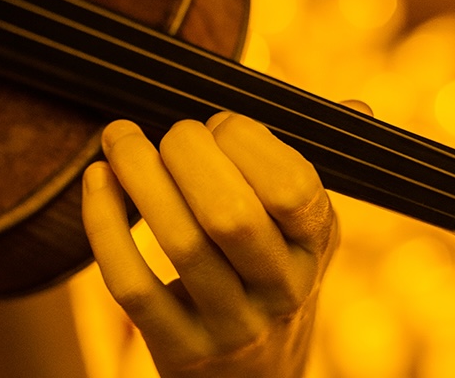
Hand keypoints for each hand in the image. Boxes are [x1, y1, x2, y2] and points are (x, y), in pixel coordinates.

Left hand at [81, 111, 339, 377]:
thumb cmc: (270, 280)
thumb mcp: (305, 234)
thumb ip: (313, 170)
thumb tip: (356, 105)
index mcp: (317, 246)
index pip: (294, 188)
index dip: (247, 140)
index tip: (217, 123)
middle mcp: (282, 291)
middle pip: (231, 214)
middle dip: (188, 154)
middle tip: (169, 132)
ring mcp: (230, 326)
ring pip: (181, 243)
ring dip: (139, 176)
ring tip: (118, 138)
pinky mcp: (178, 349)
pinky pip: (132, 285)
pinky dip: (106, 224)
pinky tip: (98, 180)